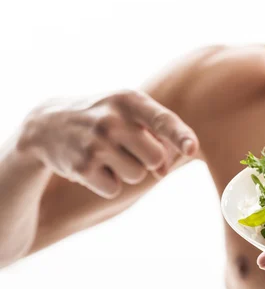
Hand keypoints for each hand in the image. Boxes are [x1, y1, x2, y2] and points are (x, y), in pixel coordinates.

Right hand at [17, 90, 198, 197]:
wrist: (48, 126)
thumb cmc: (106, 119)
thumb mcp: (130, 114)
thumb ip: (158, 136)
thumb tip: (164, 171)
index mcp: (130, 100)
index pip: (162, 120)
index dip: (180, 135)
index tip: (191, 148)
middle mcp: (112, 119)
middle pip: (156, 158)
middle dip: (149, 159)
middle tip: (127, 146)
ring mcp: (95, 143)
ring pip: (137, 175)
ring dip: (127, 170)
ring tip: (107, 153)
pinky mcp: (82, 166)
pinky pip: (115, 188)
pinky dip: (107, 182)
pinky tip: (92, 164)